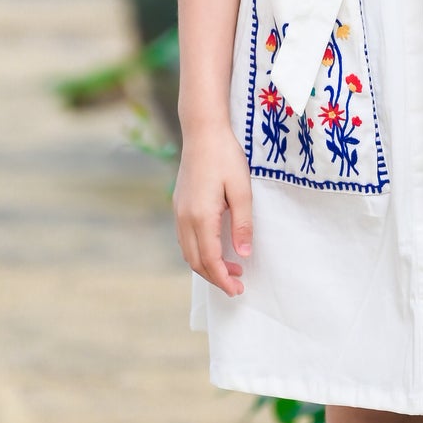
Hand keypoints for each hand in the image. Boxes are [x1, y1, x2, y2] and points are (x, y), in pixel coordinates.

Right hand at [173, 120, 252, 296]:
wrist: (202, 132)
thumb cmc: (226, 157)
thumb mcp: (241, 191)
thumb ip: (242, 225)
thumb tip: (244, 255)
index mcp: (201, 216)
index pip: (209, 260)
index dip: (223, 279)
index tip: (238, 290)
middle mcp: (185, 218)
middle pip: (195, 261)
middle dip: (215, 278)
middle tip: (238, 284)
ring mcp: (179, 212)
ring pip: (188, 252)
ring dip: (207, 266)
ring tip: (231, 268)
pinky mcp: (179, 205)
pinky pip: (185, 239)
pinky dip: (199, 252)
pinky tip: (215, 249)